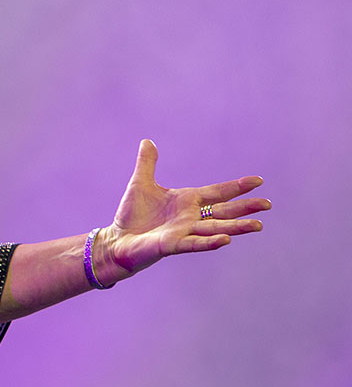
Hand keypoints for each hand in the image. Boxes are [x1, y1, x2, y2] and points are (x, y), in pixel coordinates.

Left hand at [97, 139, 270, 282]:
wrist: (118, 239)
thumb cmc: (131, 215)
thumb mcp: (140, 184)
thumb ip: (147, 164)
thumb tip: (147, 141)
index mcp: (187, 201)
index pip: (218, 192)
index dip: (237, 187)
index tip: (258, 181)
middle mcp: (190, 217)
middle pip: (224, 212)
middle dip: (245, 208)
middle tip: (268, 205)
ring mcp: (183, 232)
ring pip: (215, 229)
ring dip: (236, 228)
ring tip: (258, 225)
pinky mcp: (172, 245)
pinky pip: (194, 243)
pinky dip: (209, 242)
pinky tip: (226, 240)